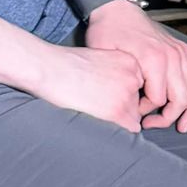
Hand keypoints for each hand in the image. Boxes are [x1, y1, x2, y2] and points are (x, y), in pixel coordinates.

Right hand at [31, 40, 147, 131]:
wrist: (49, 69)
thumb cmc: (64, 64)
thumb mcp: (98, 58)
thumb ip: (113, 71)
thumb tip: (117, 90)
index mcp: (129, 60)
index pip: (137, 84)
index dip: (121, 92)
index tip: (105, 92)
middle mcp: (134, 76)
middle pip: (138, 100)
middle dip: (123, 104)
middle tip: (100, 102)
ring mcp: (128, 94)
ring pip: (135, 114)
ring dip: (120, 116)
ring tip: (96, 110)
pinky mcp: (119, 111)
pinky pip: (132, 127)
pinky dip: (121, 128)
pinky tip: (103, 120)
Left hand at [84, 2, 186, 131]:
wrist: (114, 8)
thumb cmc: (108, 31)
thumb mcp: (108, 58)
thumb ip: (124, 83)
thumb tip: (134, 106)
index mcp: (154, 60)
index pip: (159, 99)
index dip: (146, 111)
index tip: (133, 111)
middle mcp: (173, 57)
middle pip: (182, 98)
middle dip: (169, 117)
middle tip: (153, 124)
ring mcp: (180, 52)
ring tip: (184, 124)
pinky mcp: (182, 48)